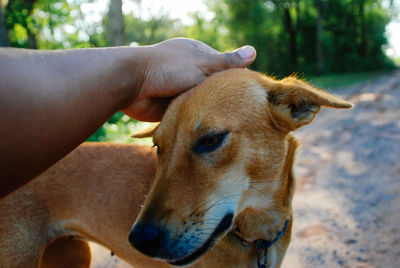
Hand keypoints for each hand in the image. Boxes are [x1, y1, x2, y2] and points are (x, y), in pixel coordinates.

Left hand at [122, 38, 255, 121]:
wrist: (131, 85)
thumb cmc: (167, 68)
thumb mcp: (201, 63)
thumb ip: (226, 62)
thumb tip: (254, 51)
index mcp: (197, 54)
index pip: (223, 66)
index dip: (236, 78)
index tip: (251, 91)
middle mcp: (189, 70)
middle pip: (213, 85)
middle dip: (223, 97)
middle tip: (243, 112)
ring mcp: (180, 88)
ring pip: (201, 101)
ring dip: (209, 109)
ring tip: (230, 123)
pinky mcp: (172, 105)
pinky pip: (189, 113)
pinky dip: (196, 119)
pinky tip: (209, 127)